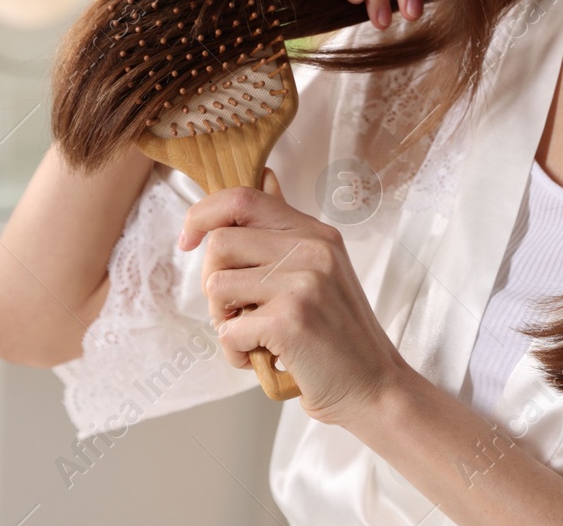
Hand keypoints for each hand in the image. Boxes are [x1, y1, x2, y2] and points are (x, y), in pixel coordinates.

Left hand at [179, 168, 414, 428]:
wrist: (374, 387)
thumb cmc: (339, 336)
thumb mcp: (321, 270)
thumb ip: (287, 232)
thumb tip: (266, 177)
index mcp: (317, 233)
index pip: (243, 198)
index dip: (203, 214)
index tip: (188, 240)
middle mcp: (313, 249)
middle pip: (219, 244)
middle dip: (214, 284)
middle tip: (239, 313)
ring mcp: (304, 282)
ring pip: (217, 286)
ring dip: (224, 322)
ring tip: (255, 337)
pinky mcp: (290, 320)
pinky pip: (227, 331)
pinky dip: (235, 353)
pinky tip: (263, 359)